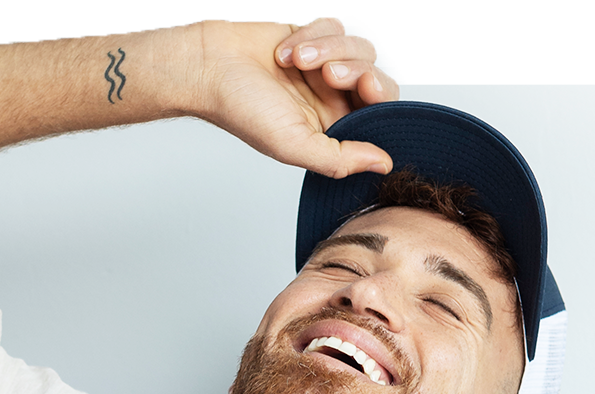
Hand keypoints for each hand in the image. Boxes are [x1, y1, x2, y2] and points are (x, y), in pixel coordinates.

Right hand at [190, 18, 399, 178]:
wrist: (210, 66)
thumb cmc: (242, 109)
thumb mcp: (294, 145)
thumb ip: (340, 160)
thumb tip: (383, 165)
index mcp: (332, 131)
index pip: (379, 115)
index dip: (380, 98)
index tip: (365, 88)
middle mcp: (332, 101)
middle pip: (376, 77)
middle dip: (356, 71)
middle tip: (329, 75)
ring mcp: (323, 68)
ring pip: (358, 48)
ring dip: (328, 50)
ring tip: (297, 61)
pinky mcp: (313, 39)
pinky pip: (334, 28)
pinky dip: (312, 35)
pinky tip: (286, 50)